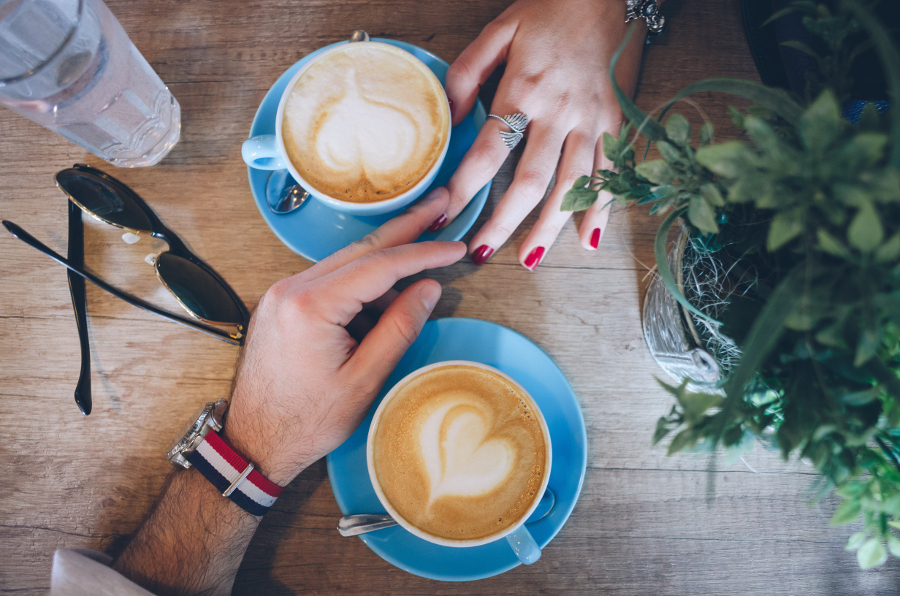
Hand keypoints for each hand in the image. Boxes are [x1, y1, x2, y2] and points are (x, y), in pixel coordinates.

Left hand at [223, 189, 464, 484]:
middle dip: (406, 229)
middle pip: (362, 249)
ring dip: (385, 262)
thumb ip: (399, 328)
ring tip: (420, 263)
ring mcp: (283, 294)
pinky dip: (362, 283)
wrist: (253, 442)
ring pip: (346, 263)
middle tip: (440, 205)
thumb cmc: (306, 420)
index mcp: (311, 306)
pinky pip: (330, 280)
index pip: (380, 265)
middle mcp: (291, 289)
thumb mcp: (364, 379)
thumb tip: (429, 288)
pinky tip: (384, 297)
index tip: (454, 246)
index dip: (423, 253)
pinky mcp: (283, 304)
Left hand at [434, 0, 646, 268]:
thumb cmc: (549, 11)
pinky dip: (602, 209)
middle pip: (530, 180)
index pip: (489, 151)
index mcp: (525, 89)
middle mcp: (560, 112)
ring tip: (528, 259)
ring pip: (571, 186)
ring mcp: (592, 122)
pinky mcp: (616, 124)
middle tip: (480, 252)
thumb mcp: (499, 30)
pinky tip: (588, 239)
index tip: (443, 215)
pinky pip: (610, 174)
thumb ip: (468, 72)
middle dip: (504, 221)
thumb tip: (450, 116)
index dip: (464, 188)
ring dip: (549, 227)